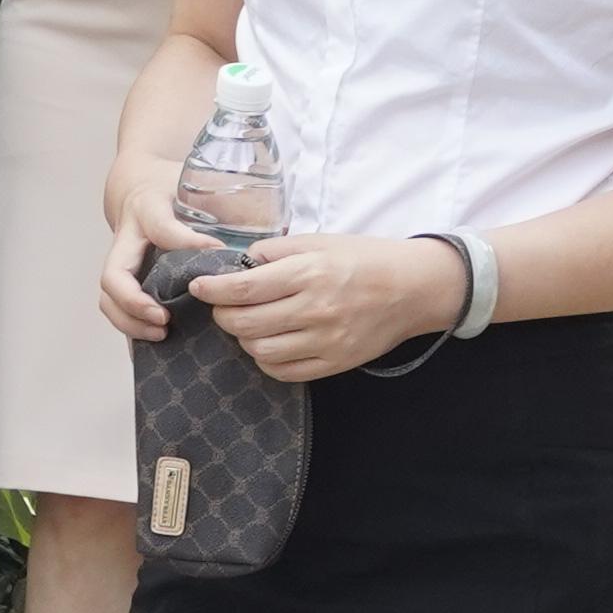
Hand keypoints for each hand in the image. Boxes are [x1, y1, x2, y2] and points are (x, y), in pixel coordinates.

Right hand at [95, 195, 217, 344]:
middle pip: (114, 275)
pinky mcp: (120, 280)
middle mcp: (127, 237)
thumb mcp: (194, 183)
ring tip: (161, 335)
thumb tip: (266, 239)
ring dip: (130, 322)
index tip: (218, 255)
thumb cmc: (171, 189)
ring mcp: (119, 261)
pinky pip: (115, 309)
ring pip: (108, 298)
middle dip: (134, 302)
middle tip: (164, 319)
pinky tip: (154, 349)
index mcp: (148, 209)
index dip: (189, 244)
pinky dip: (131, 331)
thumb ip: (222, 205)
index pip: (162, 229)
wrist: (137, 187)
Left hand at [192, 229, 470, 384]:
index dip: (212, 289)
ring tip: (250, 323)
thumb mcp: (319, 241)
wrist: (413, 288)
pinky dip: (266, 359)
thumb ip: (276, 251)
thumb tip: (238, 264)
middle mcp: (315, 309)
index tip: (199, 287)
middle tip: (224, 306)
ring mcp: (325, 341)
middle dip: (224, 315)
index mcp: (309, 273)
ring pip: (260, 351)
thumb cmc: (364, 258)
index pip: (244, 288)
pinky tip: (270, 343)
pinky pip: (284, 371)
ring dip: (244, 338)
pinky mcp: (334, 363)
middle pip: (245, 324)